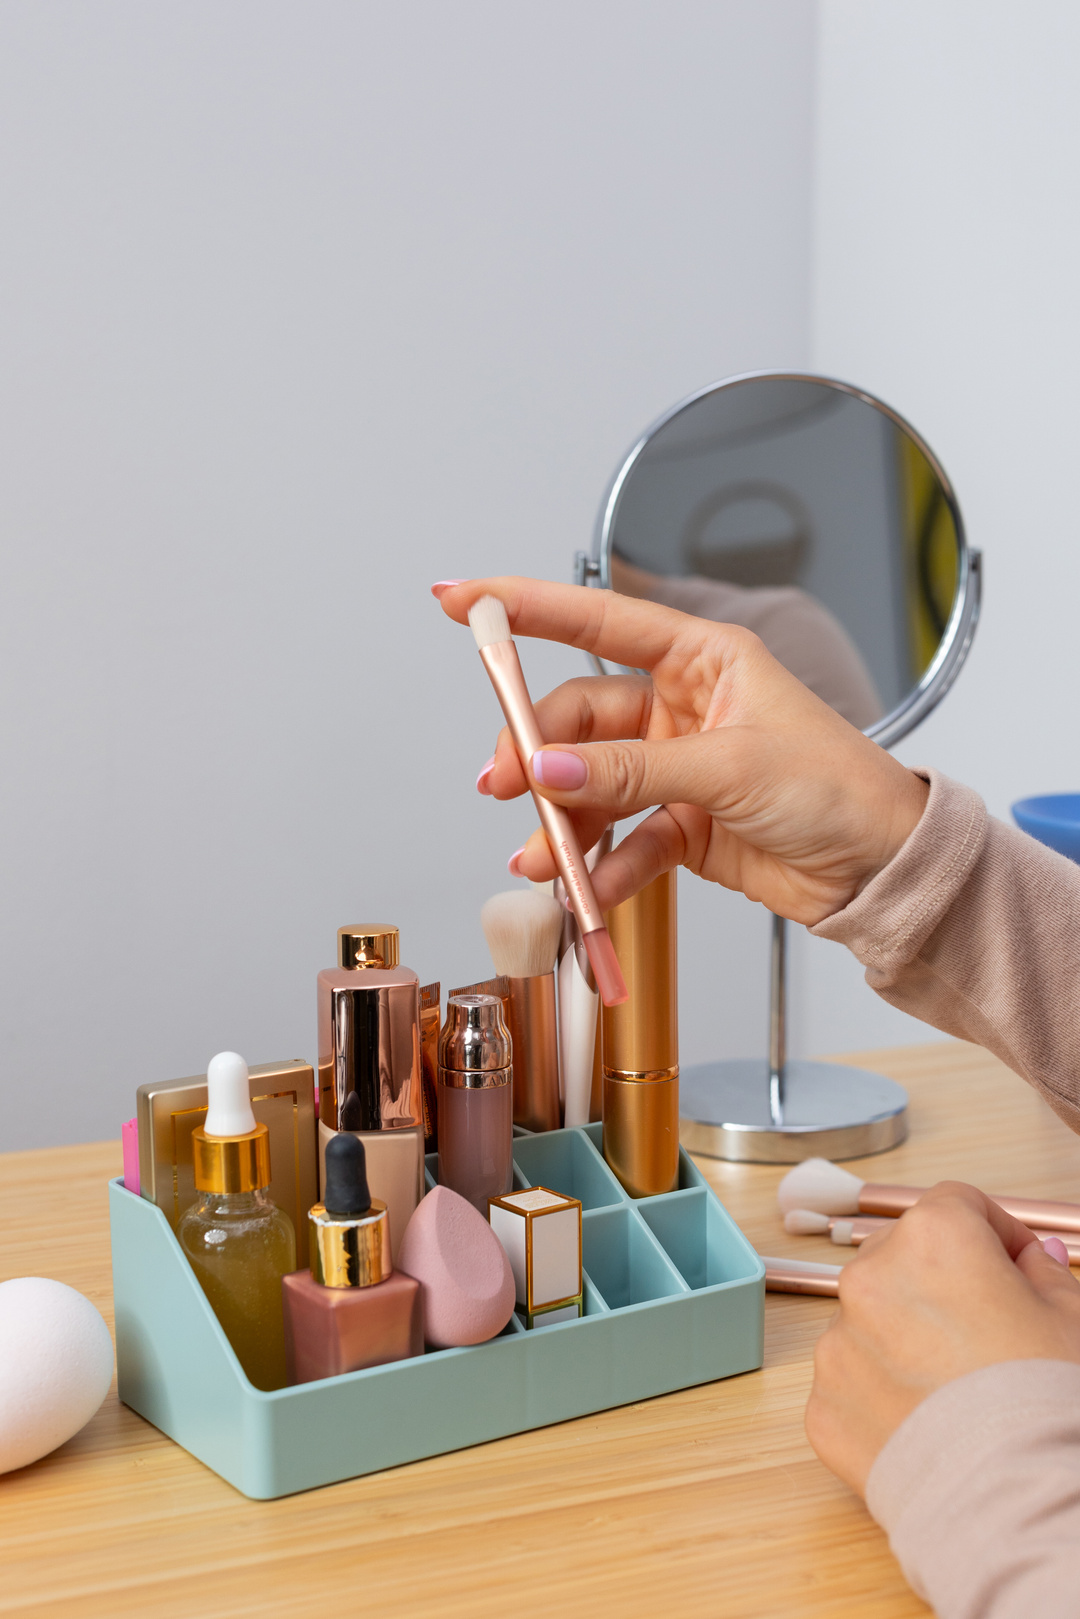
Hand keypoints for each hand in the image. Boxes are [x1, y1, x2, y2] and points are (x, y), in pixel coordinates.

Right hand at [434, 576, 926, 923]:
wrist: (883, 869)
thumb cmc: (839, 789)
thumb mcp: (730, 768)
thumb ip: (633, 770)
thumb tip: (550, 770)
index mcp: (703, 659)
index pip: (599, 619)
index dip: (525, 606)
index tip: (462, 599)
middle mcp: (683, 706)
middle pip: (580, 719)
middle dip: (537, 753)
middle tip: (504, 784)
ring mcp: (678, 767)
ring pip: (592, 784)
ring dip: (561, 821)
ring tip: (540, 856)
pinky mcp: (682, 824)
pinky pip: (622, 839)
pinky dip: (602, 866)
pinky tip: (590, 890)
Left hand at [806, 1182, 1079, 1494]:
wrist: (1016, 1509)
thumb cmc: (1047, 1408)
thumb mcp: (1073, 1320)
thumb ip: (1045, 1274)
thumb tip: (1031, 1258)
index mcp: (934, 1239)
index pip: (956, 1204)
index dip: (994, 1232)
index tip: (1016, 1267)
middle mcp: (870, 1278)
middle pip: (904, 1256)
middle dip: (943, 1283)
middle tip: (991, 1334)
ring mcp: (838, 1343)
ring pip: (873, 1320)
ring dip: (907, 1338)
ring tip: (961, 1391)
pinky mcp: (822, 1405)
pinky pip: (853, 1382)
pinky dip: (883, 1396)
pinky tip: (931, 1426)